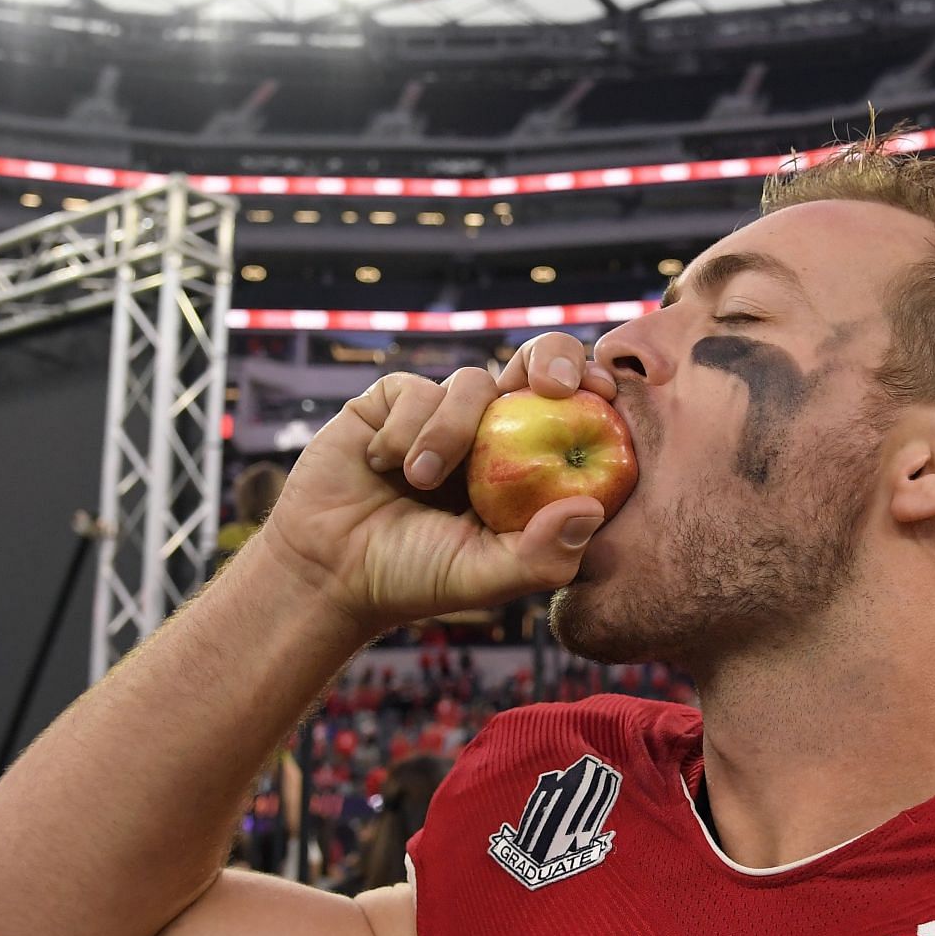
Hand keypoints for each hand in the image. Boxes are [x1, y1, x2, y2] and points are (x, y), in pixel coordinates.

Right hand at [256, 333, 619, 632]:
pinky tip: (383, 466)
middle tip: (554, 386)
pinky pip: (416, 390)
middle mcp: (495, 432)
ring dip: (449, 431)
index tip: (605, 392)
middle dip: (552, 356)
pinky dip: (404, 430)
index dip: (596, 392)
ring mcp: (445, 413)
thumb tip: (591, 508)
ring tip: (419, 479)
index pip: (578, 415)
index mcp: (529, 469)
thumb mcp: (487, 578)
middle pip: (540, 363)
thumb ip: (541, 554)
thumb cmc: (415, 578)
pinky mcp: (394, 402)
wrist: (328, 570)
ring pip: (472, 384)